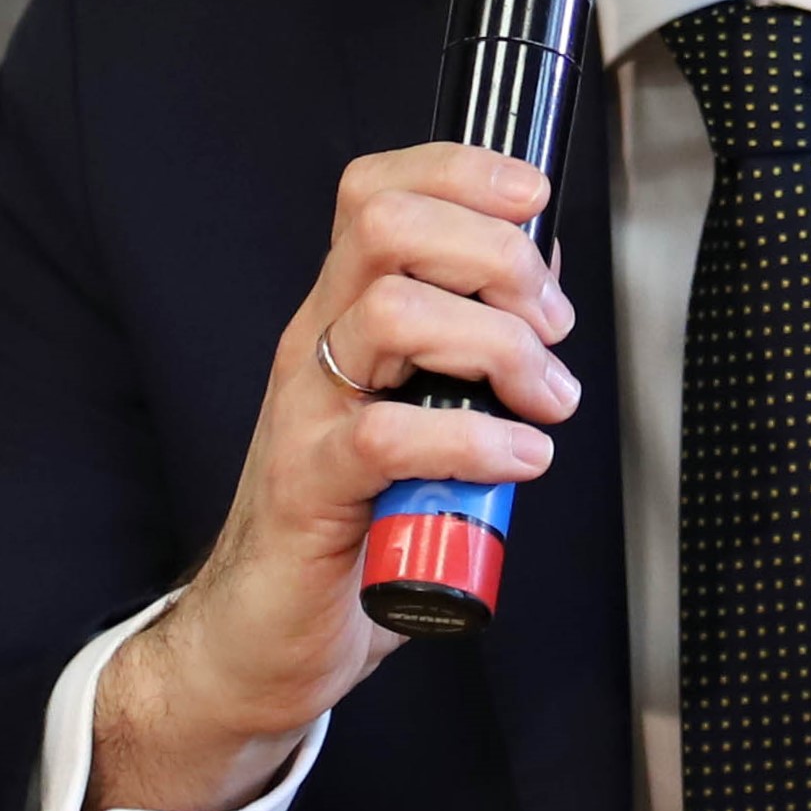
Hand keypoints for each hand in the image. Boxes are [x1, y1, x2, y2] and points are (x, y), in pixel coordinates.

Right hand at [95, 143, 577, 810]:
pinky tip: (517, 461)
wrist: (259, 637)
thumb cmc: (346, 531)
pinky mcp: (309, 489)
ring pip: (390, 311)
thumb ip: (468, 359)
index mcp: (341, 316)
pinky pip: (388, 436)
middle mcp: (316, 346)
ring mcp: (306, 412)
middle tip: (550, 324)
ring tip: (543, 400)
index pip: (377, 192)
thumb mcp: (416, 420)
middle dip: (494, 254)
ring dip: (496, 344)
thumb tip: (544, 293)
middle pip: (387, 226)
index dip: (460, 173)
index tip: (534, 198)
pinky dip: (473, 440)